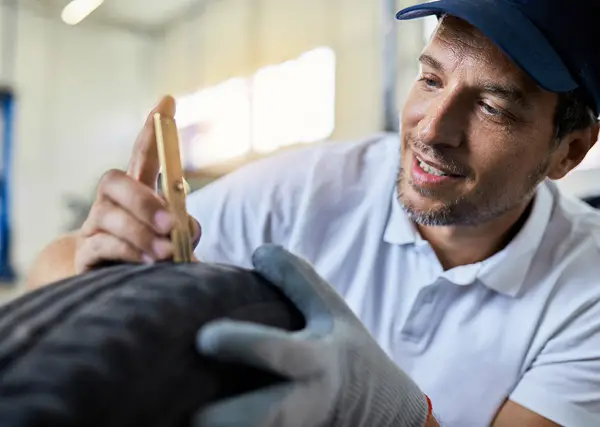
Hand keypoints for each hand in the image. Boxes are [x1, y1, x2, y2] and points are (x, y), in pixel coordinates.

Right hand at [74, 96, 200, 272]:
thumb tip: (184, 227)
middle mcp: (111, 203)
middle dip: (144, 201)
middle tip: (171, 223)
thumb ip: (185, 230)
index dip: (153, 131)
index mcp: (136, 193)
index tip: (167, 101)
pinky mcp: (87, 253)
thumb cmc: (152, 257)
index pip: (141, 157)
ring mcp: (95, 226)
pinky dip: (128, 251)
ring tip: (167, 252)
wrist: (114, 289)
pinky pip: (101, 244)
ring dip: (141, 233)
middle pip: (115, 181)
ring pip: (110, 216)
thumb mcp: (175, 241)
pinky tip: (148, 262)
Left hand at [193, 244, 432, 426]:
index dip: (240, 344)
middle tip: (184, 410)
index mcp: (317, 362)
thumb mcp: (334, 312)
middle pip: (259, 421)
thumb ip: (298, 280)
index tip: (203, 337)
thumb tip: (258, 250)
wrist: (386, 411)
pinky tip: (193, 422)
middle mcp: (305, 404)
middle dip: (217, 422)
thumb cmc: (352, 355)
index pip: (278, 353)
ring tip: (177, 416)